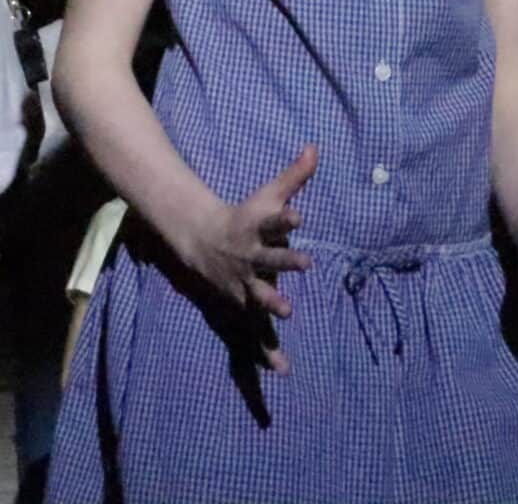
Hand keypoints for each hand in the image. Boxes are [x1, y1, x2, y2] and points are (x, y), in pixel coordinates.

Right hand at [170, 145, 317, 373]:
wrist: (200, 240)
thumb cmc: (244, 216)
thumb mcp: (268, 195)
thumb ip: (294, 176)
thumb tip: (316, 148)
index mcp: (257, 228)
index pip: (274, 220)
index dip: (285, 218)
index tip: (299, 216)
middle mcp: (250, 256)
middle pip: (269, 259)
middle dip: (285, 263)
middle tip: (305, 264)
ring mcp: (244, 281)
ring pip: (259, 294)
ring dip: (271, 303)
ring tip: (287, 311)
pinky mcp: (242, 302)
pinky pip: (254, 328)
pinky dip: (266, 350)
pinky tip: (282, 370)